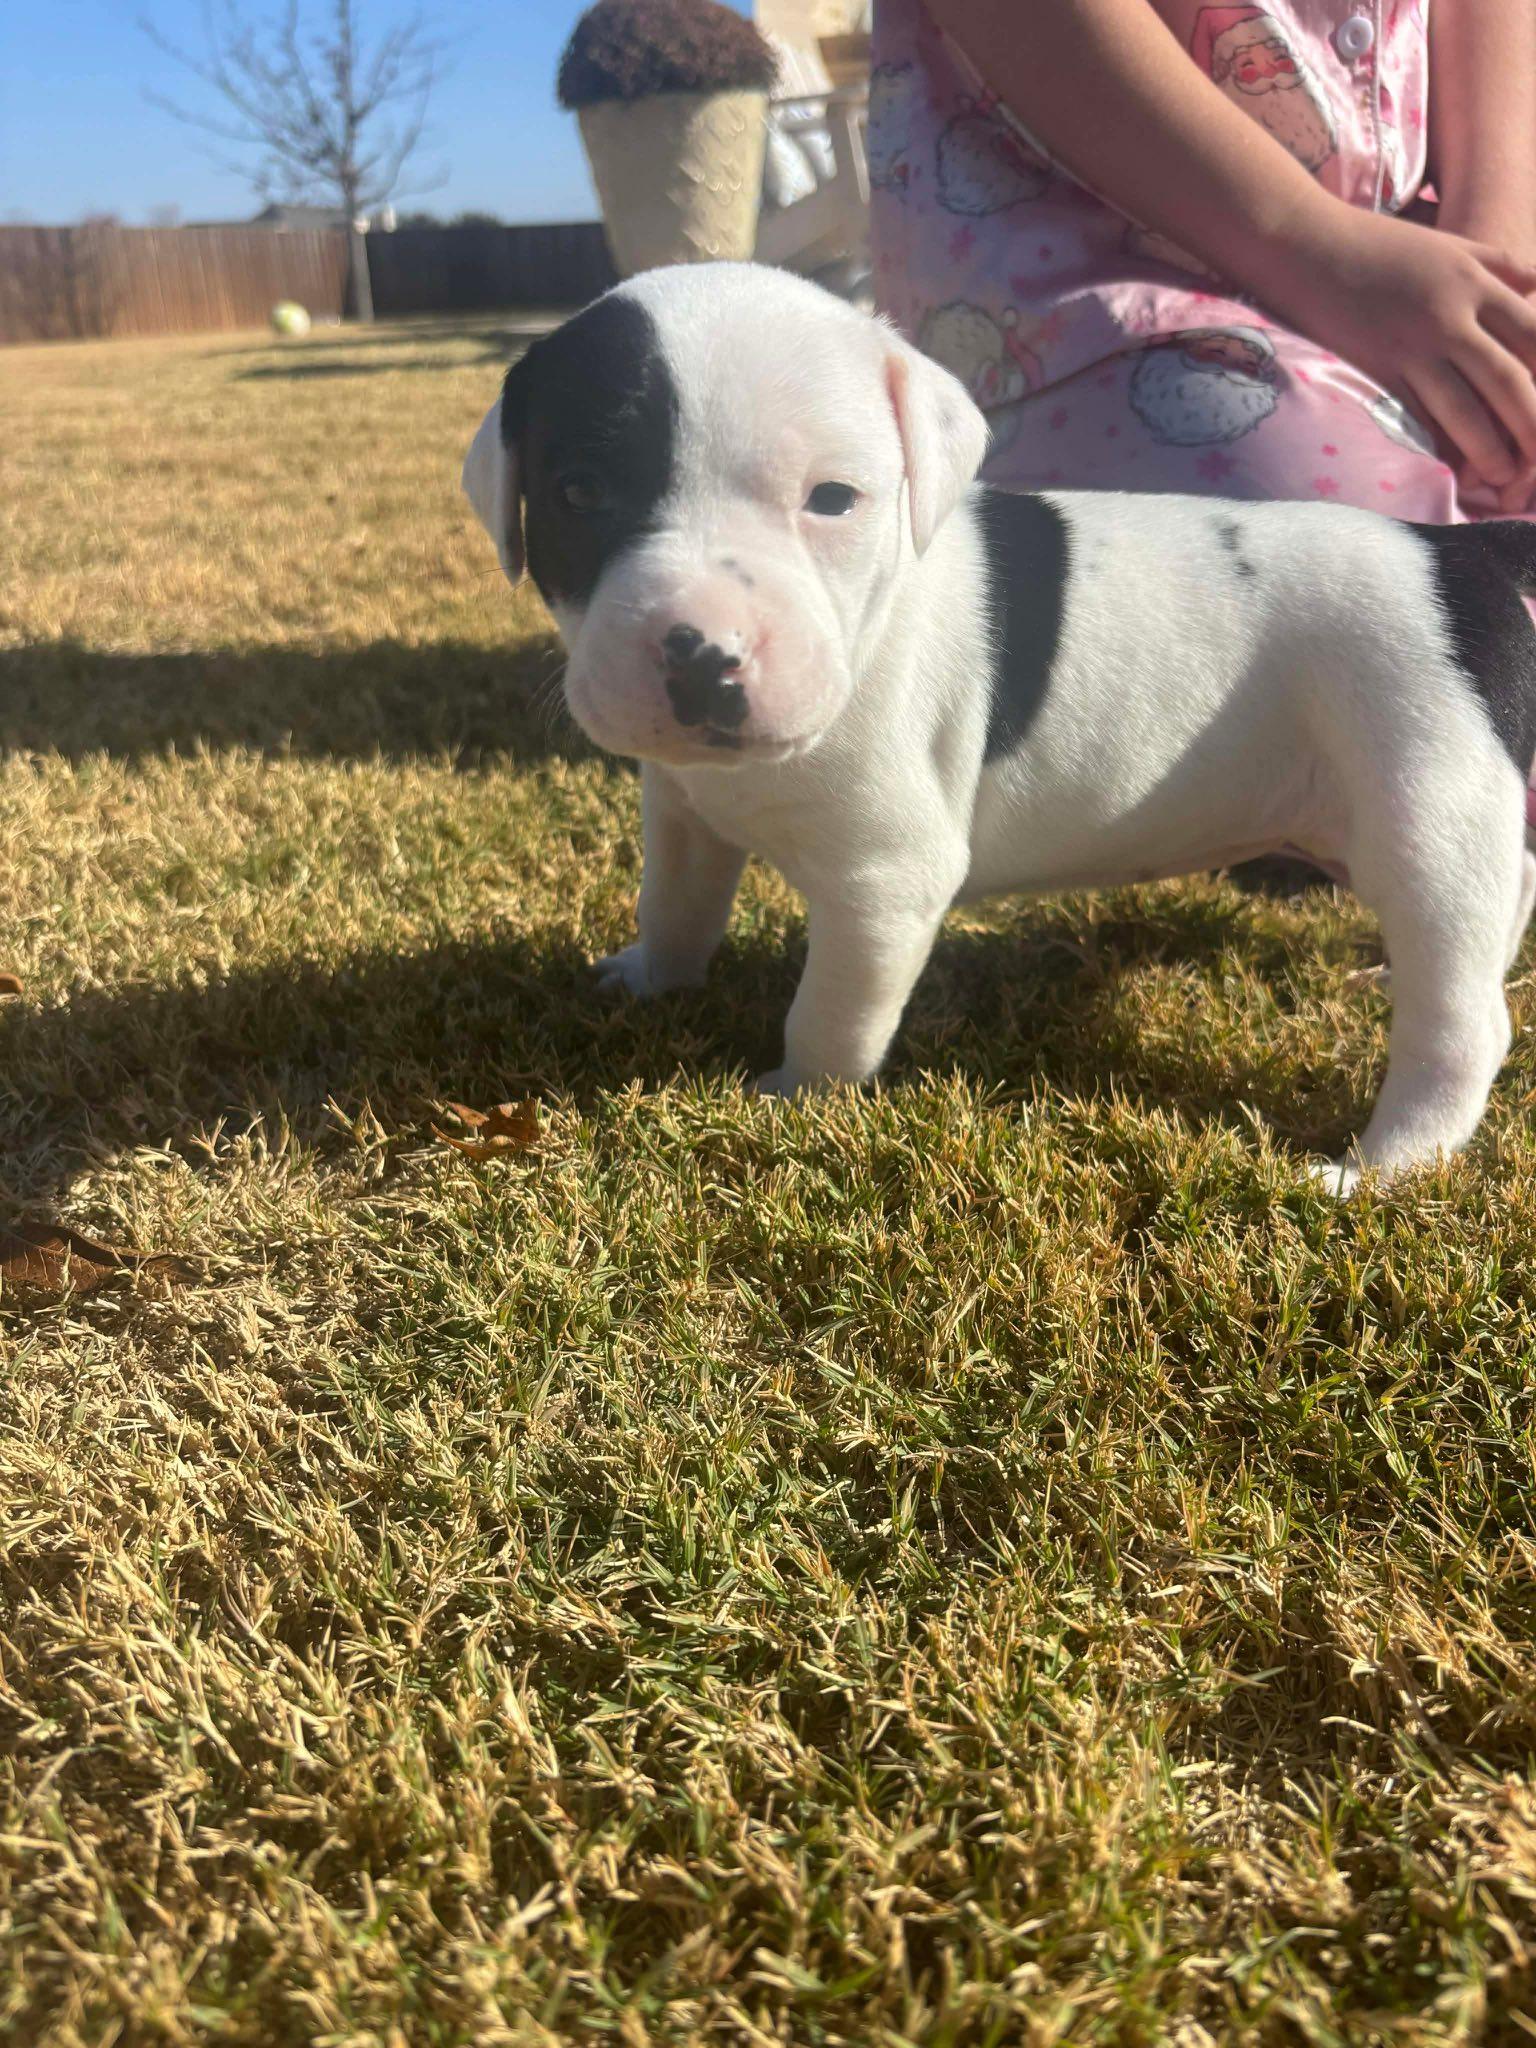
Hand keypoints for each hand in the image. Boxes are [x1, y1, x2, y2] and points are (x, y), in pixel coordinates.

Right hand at [1266, 203, 1535, 510]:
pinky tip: (1454, 470)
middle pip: (1507, 378)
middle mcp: (1450, 317)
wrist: (1306, 249)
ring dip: (1490, 449)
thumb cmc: (1376, 245)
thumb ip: (1496, 264)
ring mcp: (1411, 349)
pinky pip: (1417, 418)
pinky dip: (1439, 447)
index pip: (1533, 333)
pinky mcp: (1377, 373)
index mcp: (1474, 283)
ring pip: (1464, 408)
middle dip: (1531, 423)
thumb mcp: (1447, 245)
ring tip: (1505, 476)